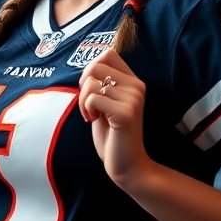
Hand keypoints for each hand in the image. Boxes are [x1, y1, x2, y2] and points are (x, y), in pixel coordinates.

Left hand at [79, 49, 151, 186]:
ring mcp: (133, 99)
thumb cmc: (113, 136)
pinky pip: (93, 98)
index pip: (108, 54)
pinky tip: (94, 121)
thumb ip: (101, 85)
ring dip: (83, 100)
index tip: (91, 90)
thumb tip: (87, 70)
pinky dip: (86, 109)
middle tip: (88, 105)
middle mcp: (137, 86)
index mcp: (133, 82)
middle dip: (83, 84)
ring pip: (91, 82)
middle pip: (95, 65)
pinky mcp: (126, 113)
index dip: (91, 69)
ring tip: (92, 115)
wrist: (128, 165)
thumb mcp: (106, 104)